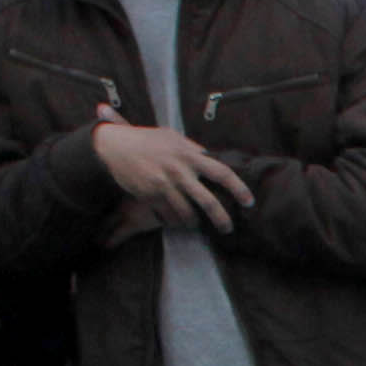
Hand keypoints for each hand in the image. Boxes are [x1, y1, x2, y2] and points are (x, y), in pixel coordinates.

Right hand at [89, 113, 253, 233]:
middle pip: (208, 201)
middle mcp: (179, 171)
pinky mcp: (150, 196)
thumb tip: (211, 158)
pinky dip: (174, 221)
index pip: (222, 172)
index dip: (239, 188)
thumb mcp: (172, 137)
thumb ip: (193, 149)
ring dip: (193, 223)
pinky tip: (175, 221)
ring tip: (195, 224)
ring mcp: (164, 185)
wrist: (116, 146)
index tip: (249, 201)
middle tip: (228, 229)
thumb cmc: (147, 140)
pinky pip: (168, 216)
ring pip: (187, 213)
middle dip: (221, 219)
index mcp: (189, 154)